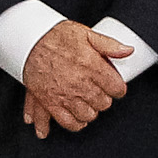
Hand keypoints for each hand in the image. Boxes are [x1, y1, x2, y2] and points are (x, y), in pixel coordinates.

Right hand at [20, 18, 132, 136]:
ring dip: (91, 110)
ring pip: (88, 115)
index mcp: (91, 66)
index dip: (118, 87)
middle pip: (103, 103)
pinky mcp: (50, 102)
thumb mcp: (86, 34)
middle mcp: (79, 83)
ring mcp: (64, 95)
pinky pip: (68, 122)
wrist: (29, 41)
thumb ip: (109, 44)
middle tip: (99, 91)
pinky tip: (78, 117)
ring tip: (88, 102)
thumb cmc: (56, 36)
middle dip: (104, 98)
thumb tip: (128, 51)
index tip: (114, 85)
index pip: (117, 88)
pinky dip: (75, 123)